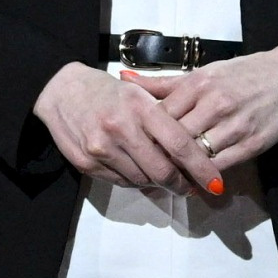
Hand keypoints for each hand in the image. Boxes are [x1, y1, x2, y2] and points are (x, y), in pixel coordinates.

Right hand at [31, 60, 223, 198]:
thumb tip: (193, 155)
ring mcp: (101, 148)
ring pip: (142, 180)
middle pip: (162, 171)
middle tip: (190, 187)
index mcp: (140, 107)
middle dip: (181, 184)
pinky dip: (135, 181)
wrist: (61, 90)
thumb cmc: (109, 92)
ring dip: (157, 184)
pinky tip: (139, 172)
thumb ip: (165, 122)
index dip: (201, 168)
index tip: (215, 182)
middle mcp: (121, 128)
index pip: (179, 145)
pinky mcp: (87, 163)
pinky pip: (121, 182)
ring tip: (164, 178)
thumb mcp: (140, 95)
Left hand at [140, 44, 277, 178]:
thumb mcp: (202, 73)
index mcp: (199, 84)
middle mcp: (216, 104)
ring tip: (165, 176)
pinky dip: (203, 175)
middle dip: (159, 153)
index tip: (135, 142)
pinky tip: (192, 179)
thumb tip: (124, 79)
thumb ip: (163, 83)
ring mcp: (235, 125)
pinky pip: (219, 166)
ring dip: (179, 168)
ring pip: (196, 155)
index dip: (145, 132)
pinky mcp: (252, 144)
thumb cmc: (242, 75)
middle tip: (144, 166)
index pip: (160, 114)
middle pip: (175, 137)